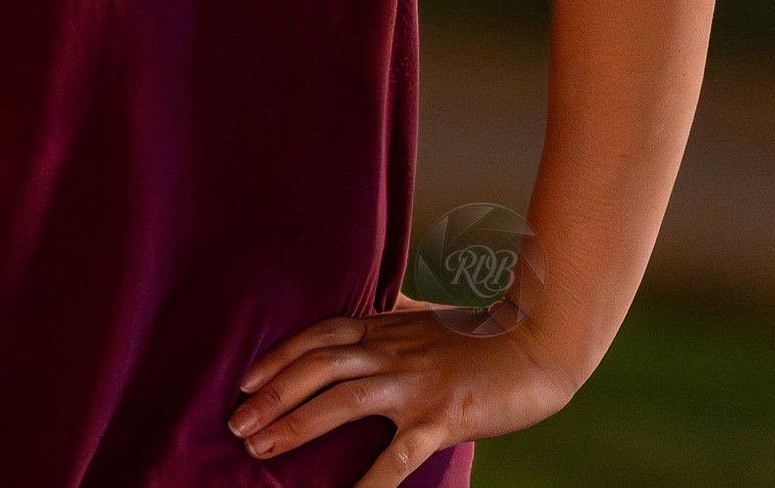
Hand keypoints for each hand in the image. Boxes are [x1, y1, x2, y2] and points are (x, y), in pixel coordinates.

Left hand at [227, 304, 577, 487]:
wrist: (538, 343)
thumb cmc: (481, 334)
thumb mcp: (426, 317)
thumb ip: (392, 314)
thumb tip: (374, 304)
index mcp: (383, 329)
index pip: (316, 337)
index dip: (276, 358)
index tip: (243, 381)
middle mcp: (390, 353)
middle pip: (316, 369)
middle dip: (271, 396)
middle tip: (236, 424)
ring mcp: (414, 385)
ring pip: (343, 401)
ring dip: (296, 424)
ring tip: (261, 447)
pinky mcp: (441, 417)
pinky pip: (399, 453)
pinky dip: (372, 478)